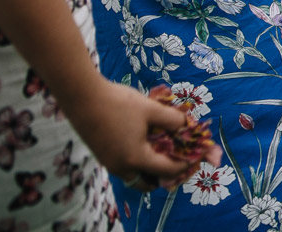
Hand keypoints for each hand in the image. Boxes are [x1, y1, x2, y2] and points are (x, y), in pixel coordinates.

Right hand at [65, 79, 216, 188]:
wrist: (83, 98)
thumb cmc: (119, 103)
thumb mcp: (152, 109)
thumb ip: (173, 120)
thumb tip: (187, 125)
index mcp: (136, 159)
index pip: (168, 170)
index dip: (186, 164)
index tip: (198, 156)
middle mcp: (121, 168)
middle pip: (148, 182)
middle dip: (167, 175)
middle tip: (180, 160)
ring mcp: (109, 163)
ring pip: (135, 176)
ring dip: (151, 170)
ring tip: (165, 152)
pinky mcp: (103, 155)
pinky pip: (126, 167)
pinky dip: (139, 162)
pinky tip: (147, 143)